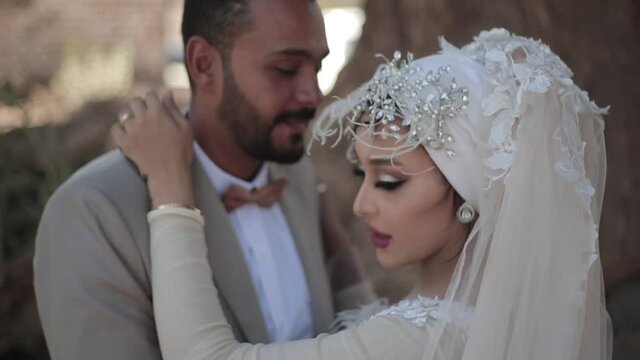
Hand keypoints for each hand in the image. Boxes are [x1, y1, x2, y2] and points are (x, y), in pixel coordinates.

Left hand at [112, 90, 194, 207]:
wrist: (169, 174)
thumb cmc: (181, 151)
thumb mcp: (185, 128)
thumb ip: (174, 109)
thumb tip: (167, 92)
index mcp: (158, 113)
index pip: (150, 95)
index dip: (154, 99)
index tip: (157, 105)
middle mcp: (142, 119)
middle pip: (135, 101)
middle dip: (141, 106)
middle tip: (147, 115)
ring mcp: (132, 131)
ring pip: (125, 115)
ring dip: (131, 118)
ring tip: (139, 127)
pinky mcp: (124, 143)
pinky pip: (115, 129)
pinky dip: (120, 130)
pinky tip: (128, 134)